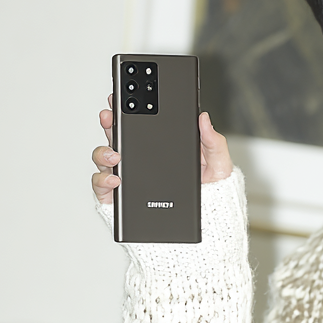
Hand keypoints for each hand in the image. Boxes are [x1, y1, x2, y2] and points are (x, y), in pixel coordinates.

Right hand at [91, 100, 232, 204]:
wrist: (205, 227)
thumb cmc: (211, 195)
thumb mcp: (219, 166)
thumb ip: (213, 142)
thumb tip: (203, 118)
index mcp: (161, 147)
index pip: (142, 123)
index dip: (130, 107)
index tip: (126, 94)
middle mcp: (140, 160)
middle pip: (118, 136)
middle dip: (110, 122)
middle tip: (110, 115)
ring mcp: (128, 178)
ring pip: (105, 159)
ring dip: (103, 152)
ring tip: (114, 154)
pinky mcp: (120, 200)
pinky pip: (103, 188)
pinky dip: (103, 182)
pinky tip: (116, 179)